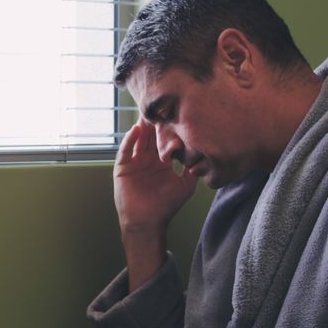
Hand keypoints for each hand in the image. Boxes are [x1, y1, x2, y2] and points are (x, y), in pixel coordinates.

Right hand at [113, 118, 197, 235]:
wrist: (148, 222)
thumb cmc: (166, 206)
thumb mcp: (185, 185)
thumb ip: (192, 170)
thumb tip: (204, 154)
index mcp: (162, 161)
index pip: (165, 140)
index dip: (169, 129)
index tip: (176, 113)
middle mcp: (148, 159)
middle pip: (151, 135)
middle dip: (155, 122)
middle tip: (160, 105)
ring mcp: (134, 162)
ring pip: (138, 139)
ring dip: (143, 126)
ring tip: (148, 112)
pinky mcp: (123, 167)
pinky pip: (125, 151)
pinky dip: (130, 140)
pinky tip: (136, 130)